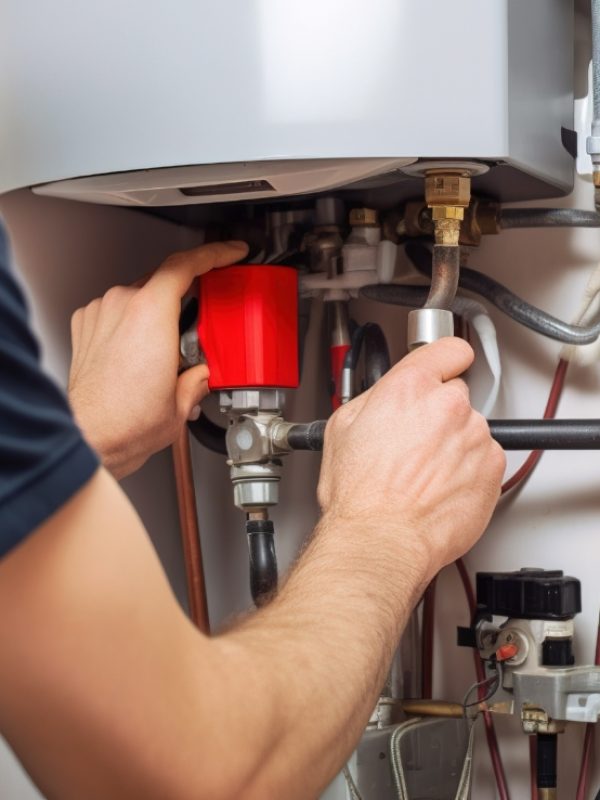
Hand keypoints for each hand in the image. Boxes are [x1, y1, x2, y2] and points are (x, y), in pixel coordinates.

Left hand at [69, 241, 247, 477]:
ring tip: (167, 351)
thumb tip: (203, 373)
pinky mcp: (85, 326)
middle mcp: (122, 305)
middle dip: (186, 298)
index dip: (215, 253)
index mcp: (151, 313)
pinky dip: (131, 323)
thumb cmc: (125, 422)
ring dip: (156, 314)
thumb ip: (199, 377)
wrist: (88, 438)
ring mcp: (100, 313)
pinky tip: (140, 353)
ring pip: (138, 296)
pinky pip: (116, 311)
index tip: (231, 252)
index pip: (186, 264)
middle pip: (164, 281)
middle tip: (201, 324)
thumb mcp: (183, 401)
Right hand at [317, 338, 504, 580]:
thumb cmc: (360, 494)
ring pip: (470, 430)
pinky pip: (484, 460)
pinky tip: (439, 487)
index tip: (447, 367)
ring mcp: (475, 437)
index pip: (449, 349)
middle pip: (456, 395)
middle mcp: (448, 406)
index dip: (446, 360)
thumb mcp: (342, 428)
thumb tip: (387, 396)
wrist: (382, 539)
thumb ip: (375, 399)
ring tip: (423, 473)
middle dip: (439, 414)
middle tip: (415, 442)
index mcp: (410, 388)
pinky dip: (468, 471)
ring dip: (453, 445)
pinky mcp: (492, 468)